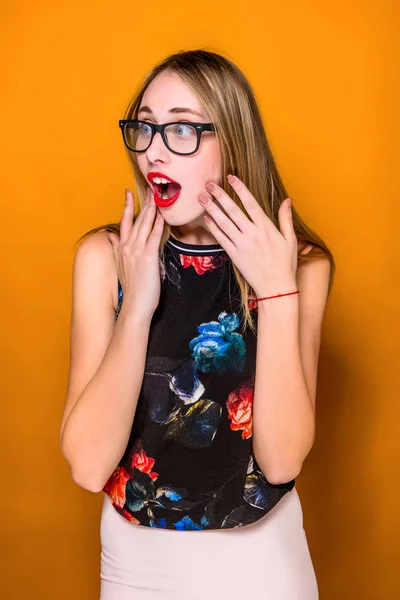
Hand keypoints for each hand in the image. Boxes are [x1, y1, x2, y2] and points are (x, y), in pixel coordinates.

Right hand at [108, 188, 164, 317]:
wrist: (135, 304)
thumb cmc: (132, 288)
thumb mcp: (120, 266)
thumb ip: (115, 249)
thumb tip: (109, 236)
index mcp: (121, 248)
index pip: (124, 222)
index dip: (127, 206)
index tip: (128, 193)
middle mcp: (127, 246)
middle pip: (136, 219)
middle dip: (144, 203)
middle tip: (150, 189)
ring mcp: (137, 251)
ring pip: (144, 224)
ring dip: (151, 209)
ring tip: (157, 197)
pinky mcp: (148, 257)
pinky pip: (154, 236)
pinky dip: (158, 225)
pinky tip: (162, 216)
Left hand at [198, 176, 297, 297]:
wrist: (276, 288)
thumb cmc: (285, 264)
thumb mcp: (290, 240)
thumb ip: (286, 219)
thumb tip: (287, 200)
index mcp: (266, 228)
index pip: (251, 203)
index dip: (240, 189)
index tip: (231, 177)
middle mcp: (252, 234)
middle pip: (233, 210)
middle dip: (220, 196)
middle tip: (209, 184)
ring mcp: (241, 245)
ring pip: (223, 223)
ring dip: (211, 209)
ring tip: (202, 198)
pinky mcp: (234, 255)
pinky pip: (221, 239)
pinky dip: (213, 228)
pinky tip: (206, 219)